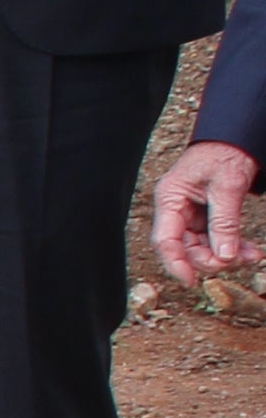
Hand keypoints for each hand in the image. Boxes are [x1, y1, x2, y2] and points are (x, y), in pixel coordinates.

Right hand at [156, 140, 261, 279]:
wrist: (238, 136)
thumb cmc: (226, 152)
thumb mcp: (227, 186)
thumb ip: (224, 222)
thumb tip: (225, 255)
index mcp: (170, 198)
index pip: (165, 239)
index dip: (175, 263)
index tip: (191, 280)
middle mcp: (176, 209)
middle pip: (184, 247)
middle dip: (210, 258)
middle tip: (236, 262)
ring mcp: (191, 213)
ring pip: (202, 246)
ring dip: (226, 254)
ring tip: (252, 255)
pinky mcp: (206, 215)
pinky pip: (215, 237)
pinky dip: (232, 245)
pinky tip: (249, 250)